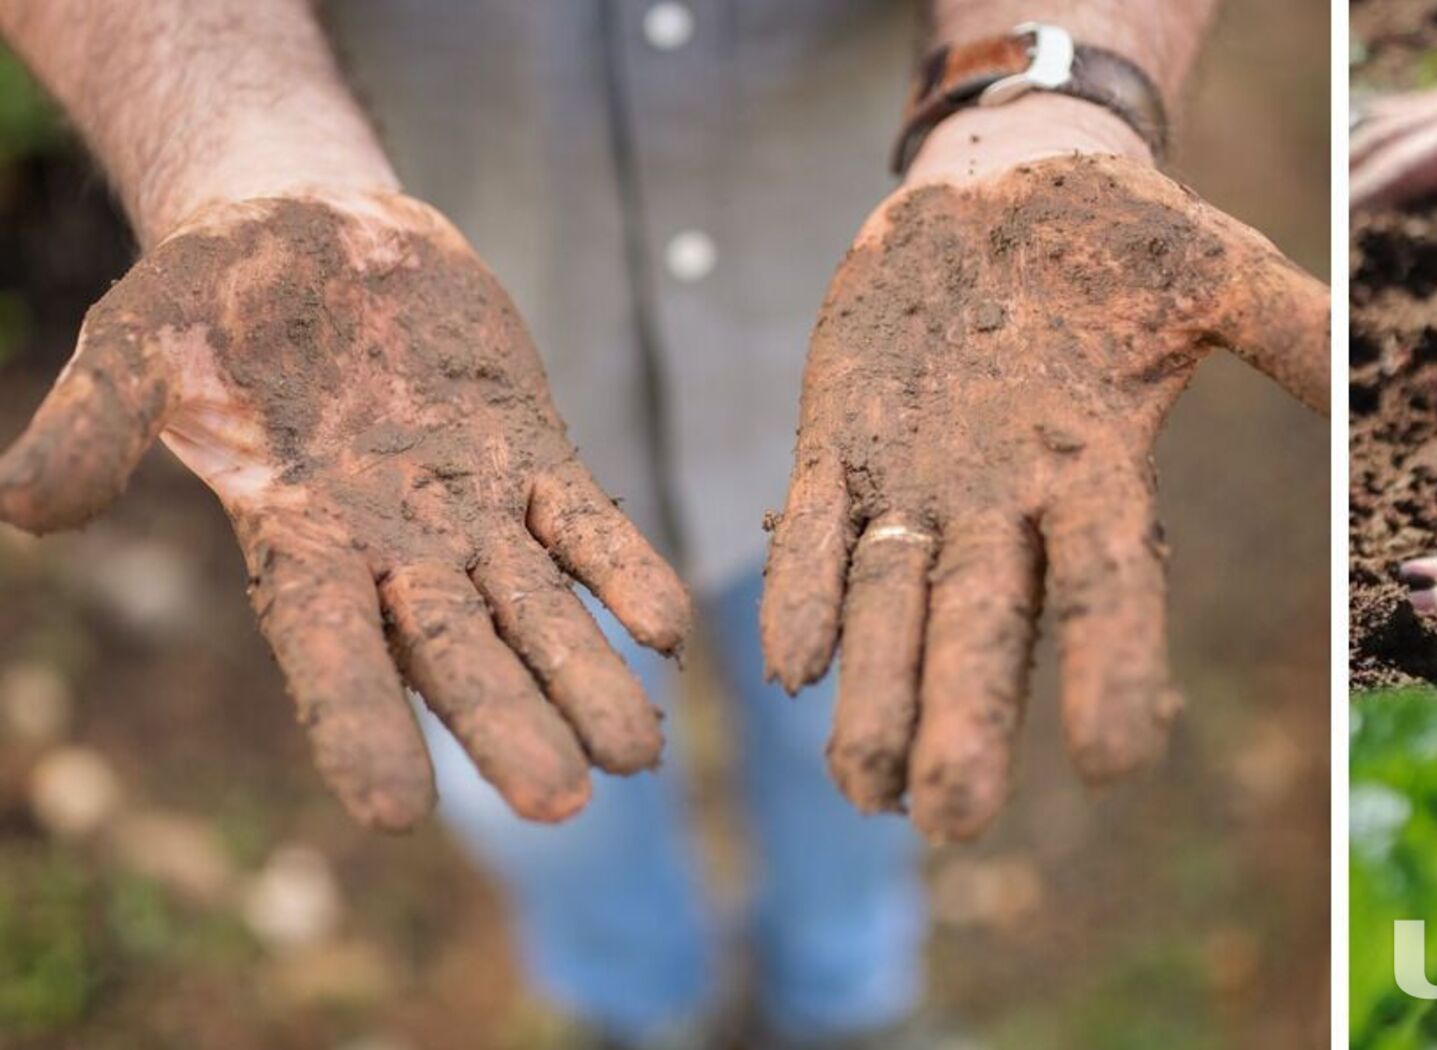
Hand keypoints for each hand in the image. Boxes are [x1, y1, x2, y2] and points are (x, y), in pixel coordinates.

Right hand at [0, 189, 690, 828]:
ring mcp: (467, 508)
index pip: (327, 658)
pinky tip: (670, 627)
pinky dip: (623, 568)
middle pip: (456, 655)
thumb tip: (14, 506)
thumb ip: (93, 426)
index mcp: (295, 544)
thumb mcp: (139, 348)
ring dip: (587, 673)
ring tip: (641, 752)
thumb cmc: (210, 300)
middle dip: (508, 724)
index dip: (359, 728)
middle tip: (566, 805)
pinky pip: (584, 522)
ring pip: (535, 609)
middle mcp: (391, 548)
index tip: (397, 813)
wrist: (309, 233)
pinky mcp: (529, 454)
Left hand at [761, 98, 1329, 840]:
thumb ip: (1290, 332)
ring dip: (877, 691)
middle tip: (950, 819)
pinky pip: (817, 528)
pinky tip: (791, 663)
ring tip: (860, 790)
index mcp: (1098, 471)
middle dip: (967, 717)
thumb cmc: (1123, 232)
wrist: (1005, 182)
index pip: (1110, 585)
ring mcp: (919, 479)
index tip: (1113, 760)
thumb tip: (1369, 391)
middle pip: (987, 624)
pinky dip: (803, 588)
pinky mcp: (842, 442)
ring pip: (893, 604)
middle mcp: (1007, 501)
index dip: (1111, 667)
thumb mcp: (1216, 269)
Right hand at [1350, 20, 1436, 243]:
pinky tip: (1418, 131)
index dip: (1365, 205)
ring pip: (1419, 109)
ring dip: (1376, 139)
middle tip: (1322, 211)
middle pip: (1399, 132)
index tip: (1332, 238)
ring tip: (1344, 166)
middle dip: (1354, 170)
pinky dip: (1413, 119)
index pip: (1410, 172)